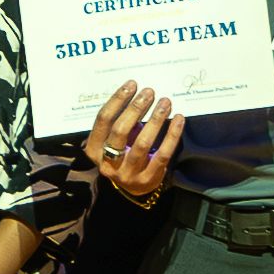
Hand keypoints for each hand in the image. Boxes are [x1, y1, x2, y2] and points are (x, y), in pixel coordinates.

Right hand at [87, 85, 180, 206]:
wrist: (133, 188)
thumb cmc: (123, 154)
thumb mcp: (114, 140)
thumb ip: (120, 121)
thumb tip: (137, 92)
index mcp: (94, 149)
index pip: (103, 120)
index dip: (117, 100)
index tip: (132, 85)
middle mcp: (107, 163)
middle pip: (120, 130)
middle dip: (135, 108)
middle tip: (150, 92)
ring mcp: (127, 173)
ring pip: (142, 143)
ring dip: (155, 119)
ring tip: (165, 102)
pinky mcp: (147, 179)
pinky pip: (162, 154)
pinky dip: (172, 135)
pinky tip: (179, 119)